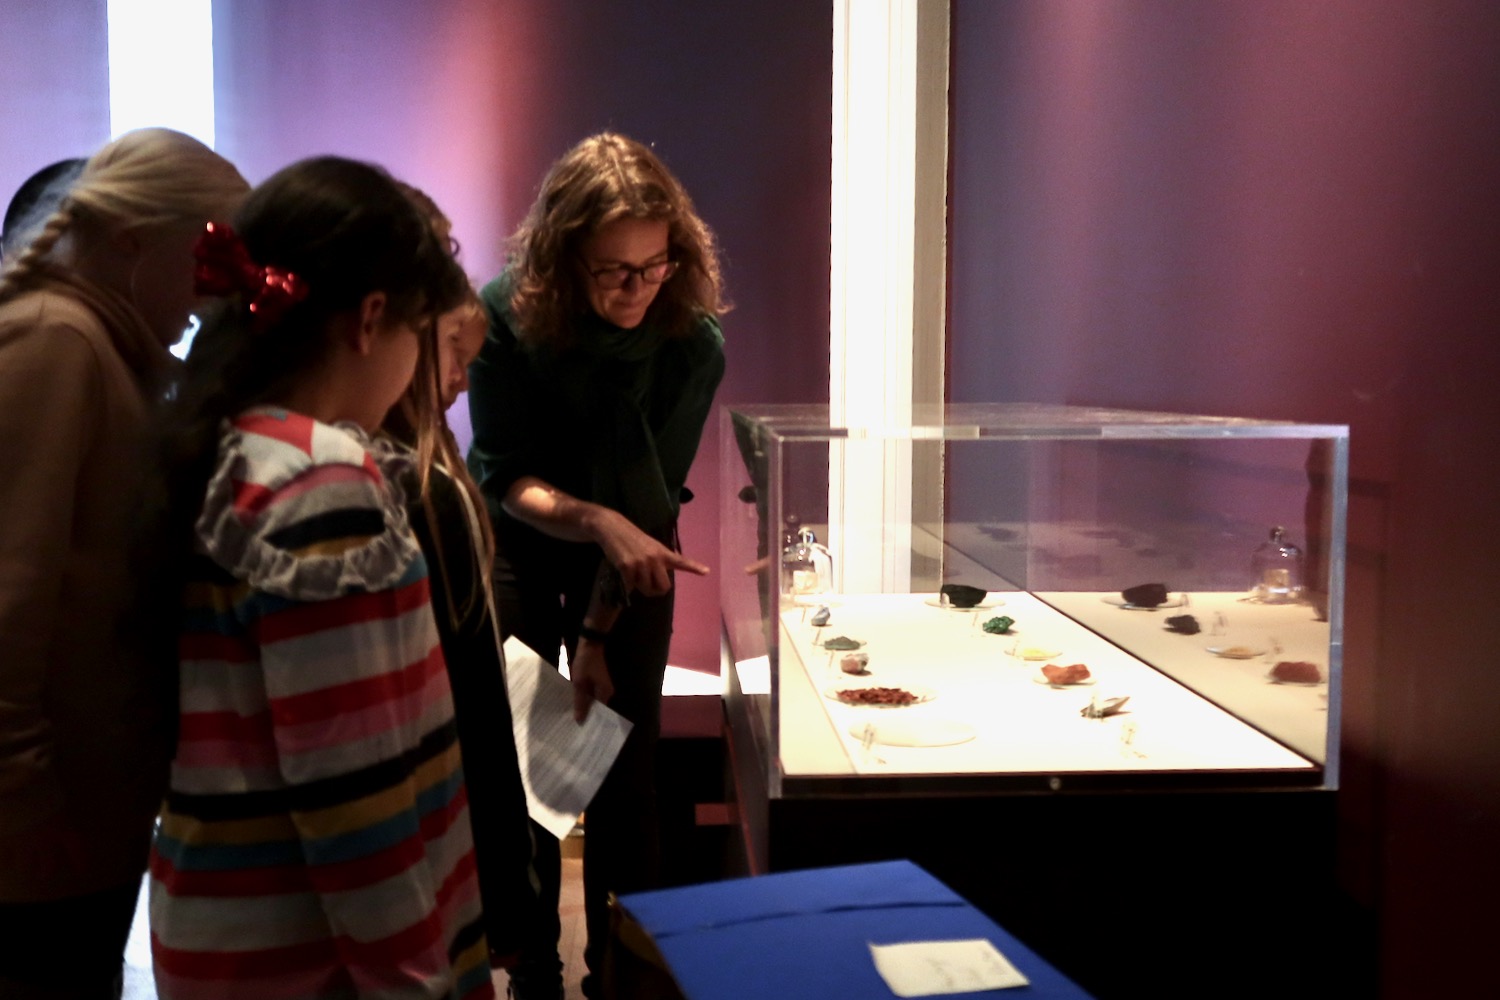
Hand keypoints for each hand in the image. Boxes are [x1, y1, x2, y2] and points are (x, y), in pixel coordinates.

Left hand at [570, 638, 614, 722]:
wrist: (590, 643)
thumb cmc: (586, 662)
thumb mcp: (579, 683)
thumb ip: (579, 701)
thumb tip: (579, 720)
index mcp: (605, 694)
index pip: (599, 713)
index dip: (589, 721)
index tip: (579, 731)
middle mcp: (606, 692)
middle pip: (596, 707)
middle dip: (585, 714)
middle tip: (572, 727)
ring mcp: (602, 686)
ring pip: (591, 700)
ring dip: (582, 705)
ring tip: (570, 716)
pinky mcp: (597, 681)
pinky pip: (590, 693)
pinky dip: (582, 697)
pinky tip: (572, 701)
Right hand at [593, 509, 708, 596]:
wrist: (613, 528)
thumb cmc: (633, 539)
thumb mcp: (651, 547)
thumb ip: (659, 562)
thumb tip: (660, 584)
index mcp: (663, 552)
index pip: (681, 561)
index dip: (694, 567)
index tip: (706, 571)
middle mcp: (655, 558)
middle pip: (663, 587)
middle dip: (655, 590)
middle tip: (647, 584)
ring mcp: (641, 563)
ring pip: (646, 589)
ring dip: (639, 586)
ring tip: (633, 572)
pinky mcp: (627, 567)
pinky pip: (631, 586)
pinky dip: (627, 584)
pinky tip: (623, 572)